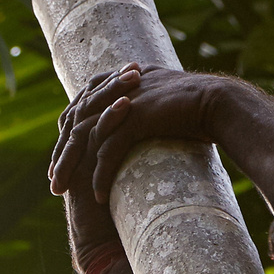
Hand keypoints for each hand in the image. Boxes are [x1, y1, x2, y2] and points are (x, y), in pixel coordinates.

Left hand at [46, 65, 228, 203]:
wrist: (220, 102)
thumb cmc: (198, 108)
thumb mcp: (161, 103)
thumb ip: (142, 108)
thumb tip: (138, 123)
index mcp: (119, 80)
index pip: (80, 108)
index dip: (67, 135)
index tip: (61, 161)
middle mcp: (116, 87)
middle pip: (75, 123)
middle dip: (61, 154)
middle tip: (53, 182)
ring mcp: (124, 100)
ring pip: (84, 136)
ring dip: (70, 166)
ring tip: (61, 190)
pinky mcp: (135, 117)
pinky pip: (108, 149)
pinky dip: (100, 173)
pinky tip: (96, 194)